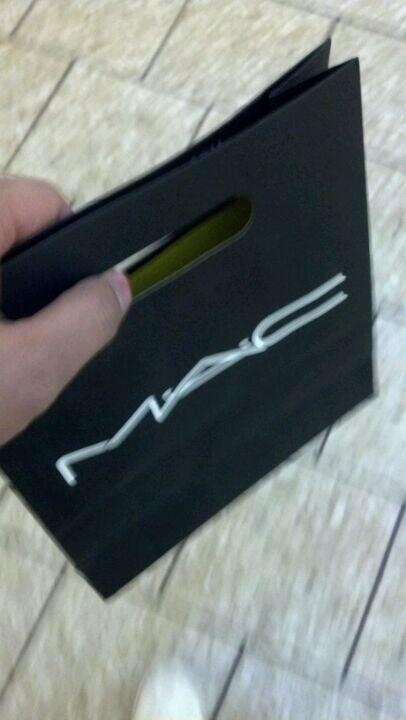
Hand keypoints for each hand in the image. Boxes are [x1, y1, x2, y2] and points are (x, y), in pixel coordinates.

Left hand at [0, 176, 131, 446]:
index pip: (39, 202)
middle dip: (40, 284)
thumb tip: (117, 284)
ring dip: (10, 305)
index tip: (80, 301)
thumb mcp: (30, 366)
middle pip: (12, 233)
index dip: (74, 247)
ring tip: (12, 358)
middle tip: (44, 340)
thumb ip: (86, 319)